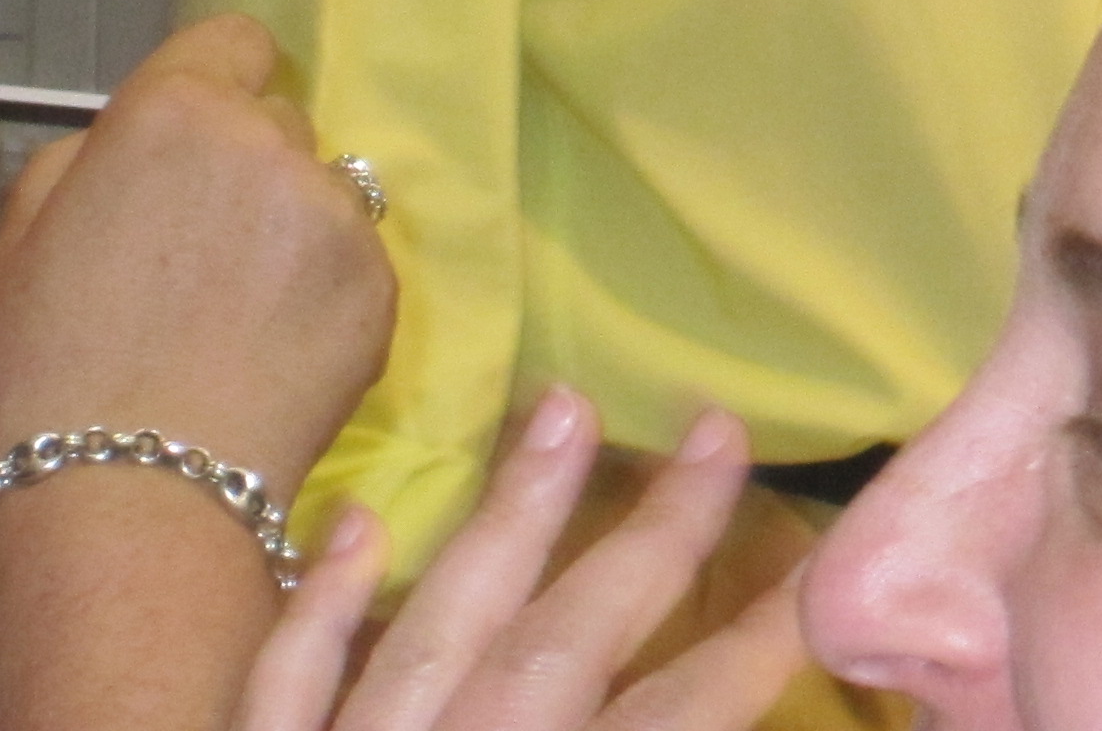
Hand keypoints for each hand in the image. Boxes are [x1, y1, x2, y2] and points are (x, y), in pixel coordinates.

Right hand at [0, 14, 394, 492]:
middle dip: (243, 170)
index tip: (197, 143)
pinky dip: (321, 298)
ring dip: (288, 234)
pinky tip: (268, 357)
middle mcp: (270, 141)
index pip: (234, 42)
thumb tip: (128, 142)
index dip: (214, 86)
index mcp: (173, 113)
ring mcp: (337, 213)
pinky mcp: (380, 284)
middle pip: (275, 124)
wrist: (129, 493)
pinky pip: (352, 266)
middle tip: (196, 259)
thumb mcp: (13, 245)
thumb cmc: (48, 372)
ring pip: (320, 196)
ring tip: (232, 322)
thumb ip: (80, 162)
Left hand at [233, 392, 804, 730]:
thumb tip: (701, 705)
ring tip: (562, 402)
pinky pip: (281, 688)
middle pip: (568, 643)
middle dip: (652, 535)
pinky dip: (320, 608)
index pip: (680, 715)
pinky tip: (356, 521)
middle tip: (718, 426)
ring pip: (438, 630)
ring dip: (510, 517)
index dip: (757, 637)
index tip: (820, 556)